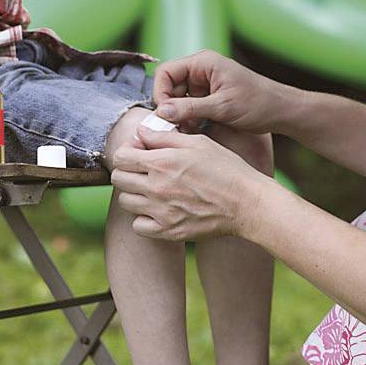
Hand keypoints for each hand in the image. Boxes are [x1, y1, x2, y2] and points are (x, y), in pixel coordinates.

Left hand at [111, 125, 261, 240]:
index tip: (139, 153)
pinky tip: (158, 209)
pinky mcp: (168, 231)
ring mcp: (161, 212)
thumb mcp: (197, 143)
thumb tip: (139, 133)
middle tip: (145, 171)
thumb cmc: (225, 168)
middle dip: (128, 171)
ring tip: (153, 189)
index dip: (128, 152)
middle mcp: (156, 188)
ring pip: (126, 202)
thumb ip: (164, 137)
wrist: (246, 203)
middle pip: (119, 179)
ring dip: (135, 194)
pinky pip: (138, 226)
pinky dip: (143, 218)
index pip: (120, 157)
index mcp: (162, 162)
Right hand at [152, 50, 291, 134]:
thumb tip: (162, 112)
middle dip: (170, 107)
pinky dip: (188, 118)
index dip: (161, 93)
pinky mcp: (209, 97)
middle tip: (175, 127)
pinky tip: (196, 130)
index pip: (166, 72)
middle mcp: (201, 70)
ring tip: (188, 130)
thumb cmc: (258, 103)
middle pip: (169, 86)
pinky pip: (188, 106)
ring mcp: (205, 84)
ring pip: (178, 98)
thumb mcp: (222, 107)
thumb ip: (190, 108)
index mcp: (203, 63)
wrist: (281, 111)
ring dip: (179, 115)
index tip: (165, 114)